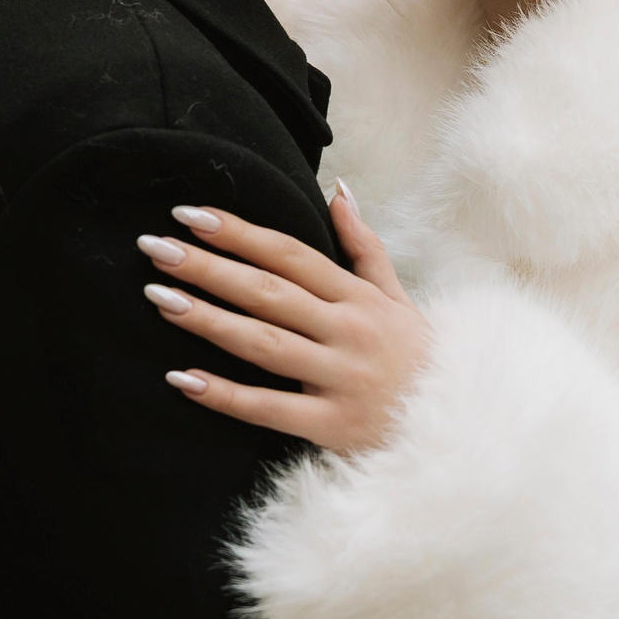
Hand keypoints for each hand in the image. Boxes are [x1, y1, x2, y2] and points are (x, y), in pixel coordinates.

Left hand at [136, 184, 425, 453]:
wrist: (463, 429)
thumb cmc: (418, 358)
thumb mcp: (397, 296)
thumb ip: (364, 246)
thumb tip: (338, 189)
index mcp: (358, 297)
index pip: (290, 255)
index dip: (239, 233)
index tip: (190, 216)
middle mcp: (348, 331)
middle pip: (268, 292)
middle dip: (209, 267)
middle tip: (155, 248)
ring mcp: (340, 378)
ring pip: (264, 343)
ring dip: (208, 319)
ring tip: (159, 298)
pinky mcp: (332, 425)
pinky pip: (269, 409)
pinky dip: (224, 395)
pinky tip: (181, 378)